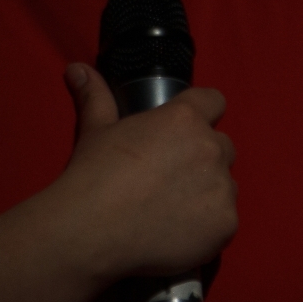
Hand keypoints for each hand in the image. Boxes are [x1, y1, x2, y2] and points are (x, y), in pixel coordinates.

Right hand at [50, 62, 237, 283]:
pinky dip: (209, 226)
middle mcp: (209, 147)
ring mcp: (221, 187)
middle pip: (222, 146)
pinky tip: (180, 232)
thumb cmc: (95, 175)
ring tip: (174, 208)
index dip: (204, 111)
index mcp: (183, 118)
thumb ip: (96, 96)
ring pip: (226, 185)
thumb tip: (76, 69)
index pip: (215, 100)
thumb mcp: (96, 130)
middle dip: (203, 158)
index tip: (188, 129)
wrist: (93, 229)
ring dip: (208, 192)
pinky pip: (226, 219)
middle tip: (172, 177)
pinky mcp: (225, 223)